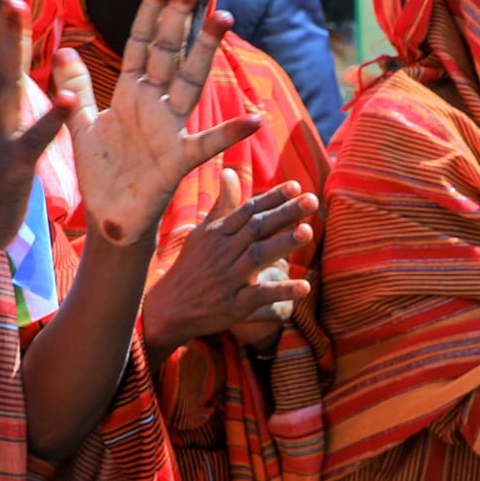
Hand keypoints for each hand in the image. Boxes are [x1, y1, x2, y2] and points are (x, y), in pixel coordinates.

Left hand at [60, 0, 264, 245]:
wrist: (109, 220)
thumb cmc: (102, 174)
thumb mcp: (80, 124)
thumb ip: (75, 87)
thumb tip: (62, 49)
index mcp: (130, 93)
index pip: (142, 43)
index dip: (153, 13)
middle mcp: (154, 105)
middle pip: (170, 52)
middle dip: (181, 16)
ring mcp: (169, 129)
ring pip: (190, 82)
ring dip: (206, 50)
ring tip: (224, 18)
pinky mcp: (177, 160)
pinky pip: (206, 144)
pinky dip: (229, 133)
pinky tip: (253, 119)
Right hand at [140, 170, 316, 361]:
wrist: (168, 308)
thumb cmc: (192, 266)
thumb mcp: (203, 233)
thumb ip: (223, 204)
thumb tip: (230, 172)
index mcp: (218, 233)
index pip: (248, 211)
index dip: (272, 198)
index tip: (296, 186)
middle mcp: (224, 252)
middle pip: (257, 228)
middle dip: (284, 213)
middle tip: (311, 200)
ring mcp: (229, 278)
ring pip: (258, 256)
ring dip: (283, 243)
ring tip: (308, 231)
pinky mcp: (234, 306)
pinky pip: (259, 296)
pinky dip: (281, 291)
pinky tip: (305, 286)